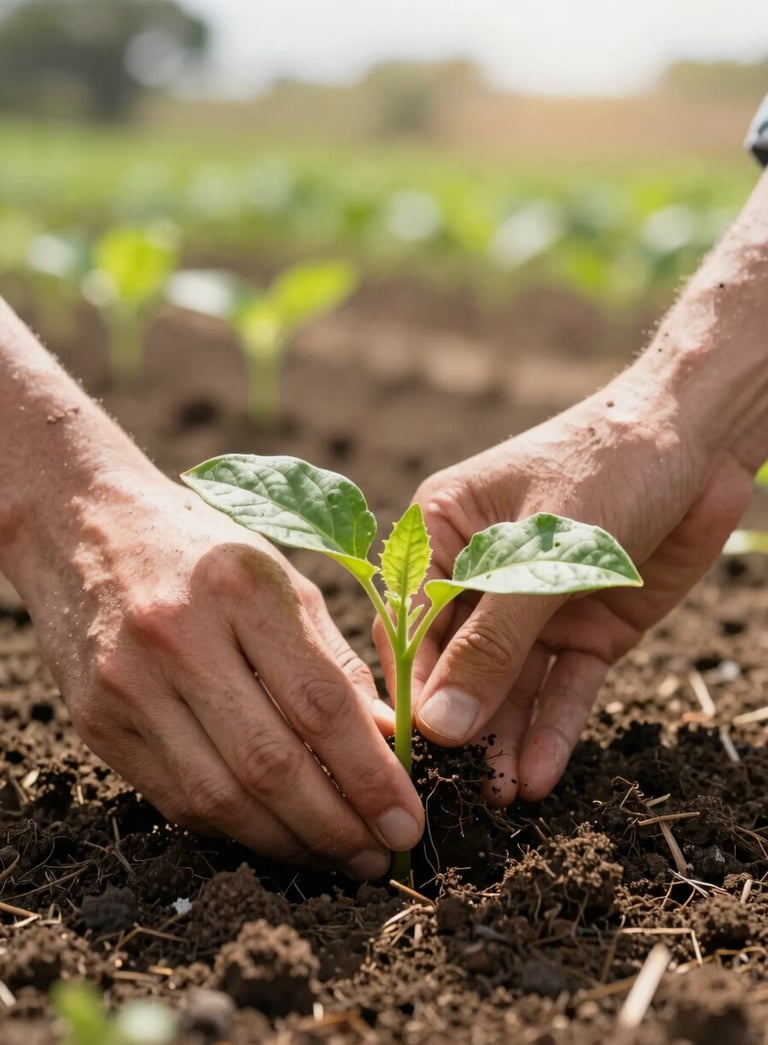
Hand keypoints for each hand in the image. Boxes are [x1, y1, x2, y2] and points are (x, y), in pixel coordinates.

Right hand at [13, 468, 423, 877]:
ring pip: (220, 798)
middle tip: (381, 858)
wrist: (83, 525)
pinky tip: (274, 834)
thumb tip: (388, 744)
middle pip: (270, 764)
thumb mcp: (280, 578)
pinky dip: (233, 829)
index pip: (320, 703)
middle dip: (337, 827)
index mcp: (240, 587)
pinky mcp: (94, 723)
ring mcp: (127, 684)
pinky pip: (175, 799)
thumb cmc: (201, 547)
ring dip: (288, 843)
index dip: (372, 776)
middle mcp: (178, 637)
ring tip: (336, 857)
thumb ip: (334, 660)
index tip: (408, 821)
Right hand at [375, 384, 755, 805]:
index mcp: (443, 533)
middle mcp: (480, 576)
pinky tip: (541, 776)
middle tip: (457, 792)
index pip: (410, 624)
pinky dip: (554, 730)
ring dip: (506, 741)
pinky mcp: (584, 631)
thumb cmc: (606, 465)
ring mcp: (534, 607)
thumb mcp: (541, 552)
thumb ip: (491, 642)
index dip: (412, 689)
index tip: (412, 756)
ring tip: (501, 798)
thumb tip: (442, 723)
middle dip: (461, 727)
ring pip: (511, 688)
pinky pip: (563, 688)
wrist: (700, 444)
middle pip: (458, 665)